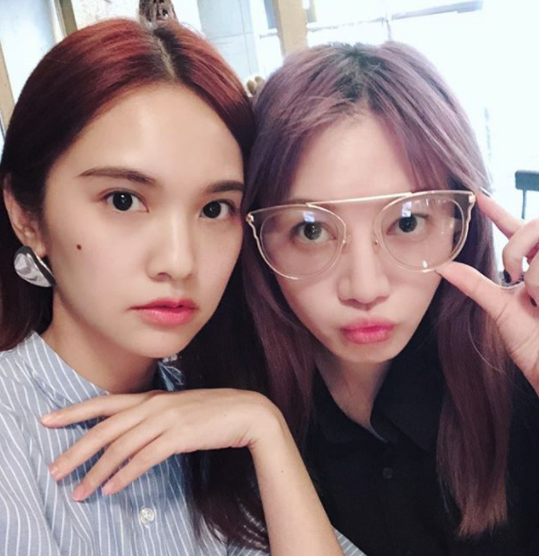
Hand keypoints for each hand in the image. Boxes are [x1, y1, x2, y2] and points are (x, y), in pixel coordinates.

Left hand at [40, 389, 281, 500]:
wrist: (246, 412)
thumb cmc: (212, 412)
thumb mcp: (178, 408)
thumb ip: (154, 416)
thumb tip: (131, 434)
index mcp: (151, 397)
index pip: (104, 403)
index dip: (73, 411)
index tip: (47, 420)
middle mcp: (153, 405)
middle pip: (105, 429)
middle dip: (75, 451)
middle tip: (54, 471)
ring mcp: (166, 419)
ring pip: (120, 447)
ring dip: (96, 472)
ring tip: (80, 492)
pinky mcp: (179, 436)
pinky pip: (144, 459)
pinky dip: (125, 475)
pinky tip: (112, 489)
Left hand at [436, 193, 538, 389]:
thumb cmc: (536, 346)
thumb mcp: (501, 310)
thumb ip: (475, 284)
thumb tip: (443, 266)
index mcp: (533, 268)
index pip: (517, 231)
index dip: (498, 212)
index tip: (478, 196)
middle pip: (535, 224)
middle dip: (517, 246)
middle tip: (514, 275)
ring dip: (537, 276)